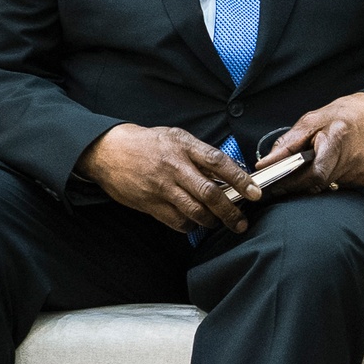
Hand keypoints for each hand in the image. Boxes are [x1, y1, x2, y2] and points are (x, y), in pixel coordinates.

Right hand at [77, 124, 259, 233]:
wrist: (108, 151)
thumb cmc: (149, 144)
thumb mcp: (176, 138)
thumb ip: (201, 155)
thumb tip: (230, 175)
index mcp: (184, 146)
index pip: (218, 162)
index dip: (240, 178)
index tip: (255, 192)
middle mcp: (174, 166)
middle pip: (209, 192)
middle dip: (230, 211)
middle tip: (241, 222)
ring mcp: (161, 187)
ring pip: (194, 211)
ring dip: (211, 221)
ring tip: (219, 223)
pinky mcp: (150, 203)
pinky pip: (177, 221)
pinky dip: (190, 226)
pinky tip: (194, 223)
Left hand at [262, 92, 363, 195]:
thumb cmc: (343, 116)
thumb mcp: (311, 121)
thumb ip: (287, 144)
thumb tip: (264, 164)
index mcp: (337, 139)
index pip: (314, 174)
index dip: (292, 183)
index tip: (275, 186)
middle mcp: (353, 158)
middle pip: (318, 183)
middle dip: (299, 181)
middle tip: (288, 175)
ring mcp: (361, 171)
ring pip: (326, 186)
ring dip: (315, 179)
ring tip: (317, 160)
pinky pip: (339, 185)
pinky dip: (330, 178)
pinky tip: (334, 163)